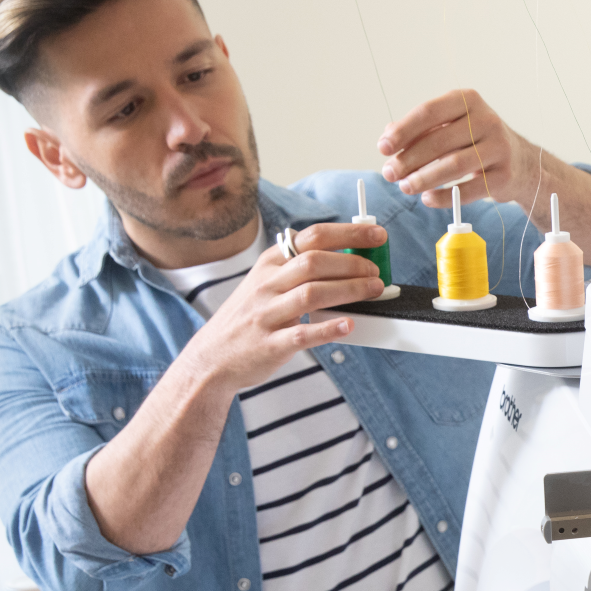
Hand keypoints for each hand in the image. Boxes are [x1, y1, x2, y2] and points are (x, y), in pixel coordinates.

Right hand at [179, 222, 383, 390]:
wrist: (213, 357)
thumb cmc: (250, 317)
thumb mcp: (266, 282)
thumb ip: (298, 267)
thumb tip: (348, 253)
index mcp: (270, 264)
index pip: (312, 237)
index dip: (349, 233)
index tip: (377, 234)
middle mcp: (267, 284)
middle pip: (314, 263)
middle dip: (352, 263)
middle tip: (377, 270)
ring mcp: (267, 314)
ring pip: (311, 294)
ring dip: (348, 290)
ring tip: (375, 289)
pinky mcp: (271, 344)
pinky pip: (302, 334)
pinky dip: (328, 329)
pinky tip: (349, 325)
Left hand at [378, 89, 534, 209]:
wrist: (520, 163)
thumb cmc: (476, 141)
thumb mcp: (451, 126)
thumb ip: (420, 130)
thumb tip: (387, 137)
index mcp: (467, 100)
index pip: (429, 112)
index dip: (403, 131)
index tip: (383, 148)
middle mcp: (486, 120)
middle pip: (439, 140)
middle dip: (409, 159)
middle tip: (389, 174)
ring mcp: (498, 147)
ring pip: (453, 165)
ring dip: (424, 179)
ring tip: (405, 188)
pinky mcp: (504, 175)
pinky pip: (469, 188)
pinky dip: (445, 196)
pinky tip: (428, 199)